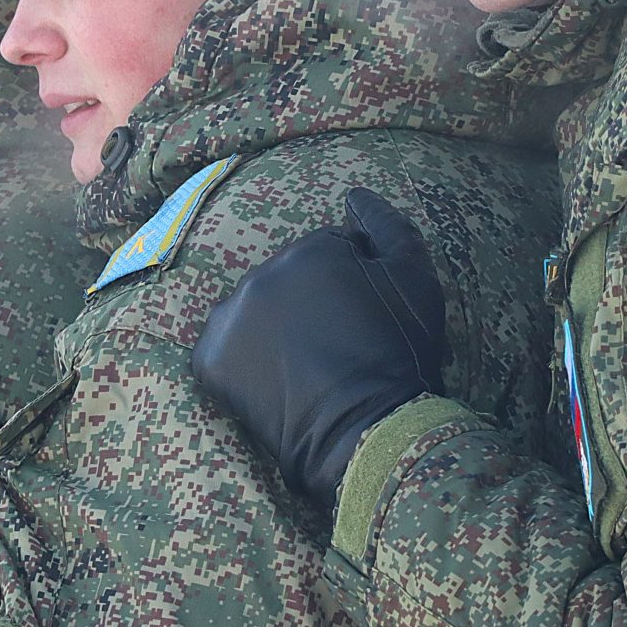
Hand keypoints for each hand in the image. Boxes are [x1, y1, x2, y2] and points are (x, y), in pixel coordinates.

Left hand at [192, 188, 447, 513]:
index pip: (329, 252)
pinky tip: (275, 382)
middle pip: (288, 279)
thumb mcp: (416, 280)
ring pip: (254, 312)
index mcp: (309, 250)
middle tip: (339, 346)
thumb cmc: (399, 354)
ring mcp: (230, 318)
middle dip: (310, 303)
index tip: (368, 319)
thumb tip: (356, 195)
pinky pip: (224, 350)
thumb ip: (388, 226)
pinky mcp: (210, 361)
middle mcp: (261, 274)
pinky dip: (244, 362)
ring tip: (308, 367)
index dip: (353, 284)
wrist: (367, 431)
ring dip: (275, 329)